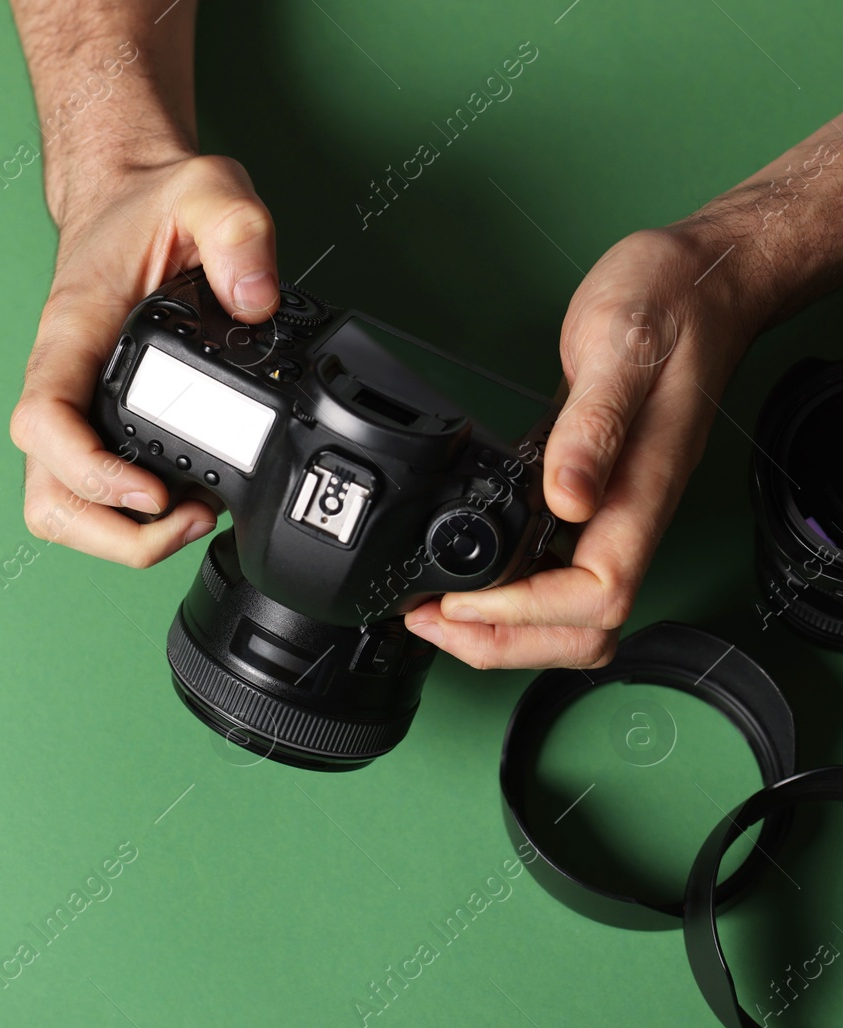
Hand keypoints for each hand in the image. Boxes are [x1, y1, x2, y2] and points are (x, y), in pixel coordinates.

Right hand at [10, 153, 283, 565]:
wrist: (127, 199)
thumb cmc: (149, 203)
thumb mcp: (207, 187)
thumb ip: (238, 231)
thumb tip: (256, 300)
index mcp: (71, 334)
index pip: (43, 419)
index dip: (89, 471)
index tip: (151, 488)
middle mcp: (61, 383)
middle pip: (48, 493)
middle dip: (112, 532)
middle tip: (189, 517)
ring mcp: (75, 411)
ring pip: (61, 508)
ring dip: (119, 536)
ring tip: (191, 518)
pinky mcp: (96, 424)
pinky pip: (89, 495)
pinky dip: (130, 520)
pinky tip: (186, 501)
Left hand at [404, 222, 759, 668]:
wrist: (697, 283)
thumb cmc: (669, 305)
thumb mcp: (618, 346)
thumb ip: (593, 424)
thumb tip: (565, 499)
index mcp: (643, 489)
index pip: (598, 595)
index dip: (526, 614)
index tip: (461, 601)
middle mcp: (628, 512)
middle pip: (585, 629)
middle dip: (506, 643)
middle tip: (431, 622)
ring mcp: (610, 509)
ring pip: (570, 612)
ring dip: (505, 630)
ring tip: (437, 611)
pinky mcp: (590, 495)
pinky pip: (554, 568)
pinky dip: (508, 590)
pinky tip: (465, 571)